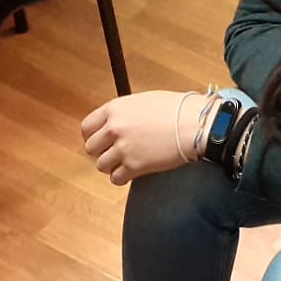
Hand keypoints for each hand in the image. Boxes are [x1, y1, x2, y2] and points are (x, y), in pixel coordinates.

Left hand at [81, 91, 200, 185]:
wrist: (194, 124)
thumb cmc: (176, 109)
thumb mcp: (143, 101)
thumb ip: (124, 113)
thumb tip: (115, 123)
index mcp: (115, 108)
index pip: (87, 127)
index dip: (92, 136)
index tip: (99, 142)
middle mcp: (114, 128)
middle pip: (91, 148)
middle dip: (101, 152)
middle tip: (113, 153)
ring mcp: (123, 148)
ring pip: (101, 165)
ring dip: (111, 166)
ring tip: (124, 163)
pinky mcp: (134, 166)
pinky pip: (115, 179)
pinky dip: (122, 178)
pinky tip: (132, 172)